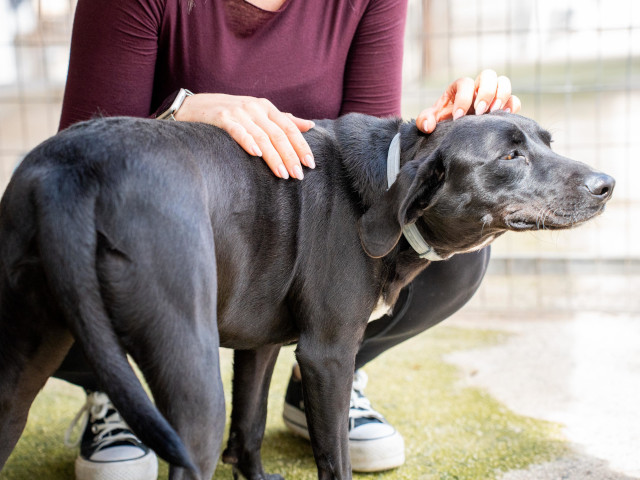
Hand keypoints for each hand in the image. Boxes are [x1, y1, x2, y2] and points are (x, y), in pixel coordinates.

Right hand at [175, 93, 314, 179]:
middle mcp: (255, 108)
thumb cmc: (230, 114)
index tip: (310, 164)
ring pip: (262, 137)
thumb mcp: (258, 113)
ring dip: (274, 157)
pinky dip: (248, 141)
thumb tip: (310, 126)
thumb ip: (283, 120)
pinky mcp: (222, 118)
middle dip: (290, 156)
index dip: (301, 146)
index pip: (289, 128)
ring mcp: (239, 113)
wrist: (194, 107)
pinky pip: (238, 131)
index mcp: (267, 108)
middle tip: (298, 175)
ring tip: (282, 174)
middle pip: (278, 134)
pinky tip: (256, 153)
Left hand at [417, 69, 521, 133]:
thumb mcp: (429, 121)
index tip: (458, 118)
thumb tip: (428, 126)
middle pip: (489, 75)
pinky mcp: (503, 107)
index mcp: (460, 87)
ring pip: (504, 82)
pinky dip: (511, 107)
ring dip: (501, 96)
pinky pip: (513, 100)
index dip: (463, 99)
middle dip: (485, 93)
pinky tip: (503, 118)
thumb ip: (423, 120)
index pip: (465, 83)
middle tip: (479, 113)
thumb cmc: (442, 122)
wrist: (454, 131)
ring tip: (492, 114)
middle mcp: (478, 87)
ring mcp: (492, 95)